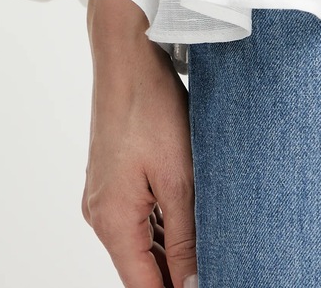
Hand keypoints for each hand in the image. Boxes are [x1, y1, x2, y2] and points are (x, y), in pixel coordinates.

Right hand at [82, 0, 196, 287]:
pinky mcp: (113, 175)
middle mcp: (100, 213)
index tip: (211, 285)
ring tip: (212, 244)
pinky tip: (191, 214)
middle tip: (219, 264)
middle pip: (141, 266)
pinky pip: (137, 214)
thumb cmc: (148, 108)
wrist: (126, 56)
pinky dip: (163, 221)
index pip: (144, 287)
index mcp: (111, 221)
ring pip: (140, 239)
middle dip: (177, 273)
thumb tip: (193, 285)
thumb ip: (184, 240)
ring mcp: (104, 193)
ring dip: (172, 247)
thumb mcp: (178, 179)